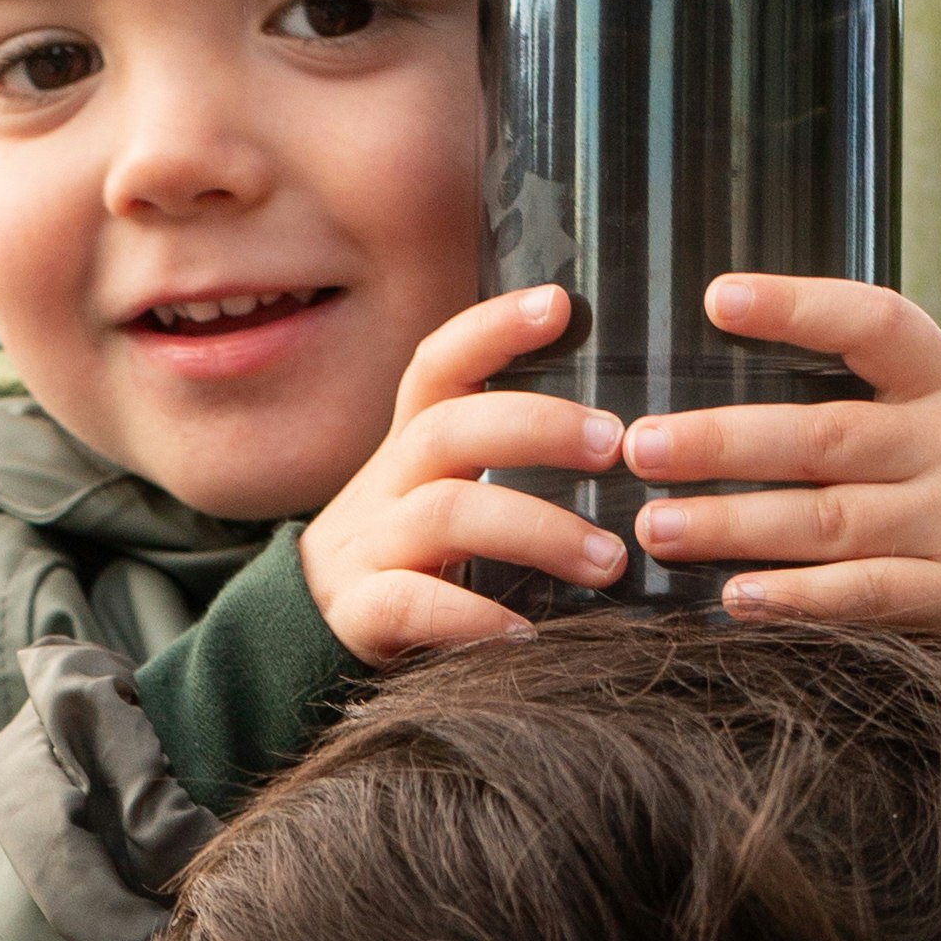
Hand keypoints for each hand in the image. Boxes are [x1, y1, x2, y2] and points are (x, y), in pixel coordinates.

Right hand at [296, 285, 632, 663]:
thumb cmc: (411, 560)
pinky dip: (476, 619)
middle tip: (613, 447)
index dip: (492, 328)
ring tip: (607, 561)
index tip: (558, 305)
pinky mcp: (358, 612)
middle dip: (539, 429)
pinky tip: (528, 635)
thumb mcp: (443, 494)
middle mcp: (387, 484)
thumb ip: (503, 462)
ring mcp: (369, 547)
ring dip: (540, 531)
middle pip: (451, 429)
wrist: (305, 634)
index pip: (440, 364)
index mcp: (412, 445)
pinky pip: (413, 603)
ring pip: (447, 513)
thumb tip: (636, 441)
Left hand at [622, 277, 940, 626]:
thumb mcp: (930, 403)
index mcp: (940, 381)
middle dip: (725, 442)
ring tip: (658, 525)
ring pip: (831, 521)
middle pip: (827, 438)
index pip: (877, 325)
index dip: (800, 309)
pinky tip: (734, 596)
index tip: (719, 298)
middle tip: (641, 447)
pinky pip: (864, 595)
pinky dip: (796, 597)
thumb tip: (703, 385)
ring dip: (735, 524)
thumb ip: (842, 392)